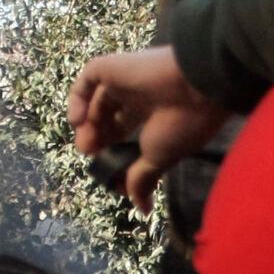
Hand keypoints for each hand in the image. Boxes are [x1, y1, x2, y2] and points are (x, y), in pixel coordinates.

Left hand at [66, 45, 223, 213]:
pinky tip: (79, 120)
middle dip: (98, 139)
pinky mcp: (113, 65)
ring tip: (86, 145)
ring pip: (96, 99)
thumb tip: (142, 208)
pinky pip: (88, 77)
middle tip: (94, 157)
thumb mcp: (160, 158)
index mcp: (156, 110)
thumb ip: (143, 178)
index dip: (115, 149)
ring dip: (87, 124)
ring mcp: (126, 78)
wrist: (196, 86)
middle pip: (109, 116)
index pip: (127, 129)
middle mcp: (140, 93)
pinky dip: (77, 98)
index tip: (114, 172)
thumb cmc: (183, 125)